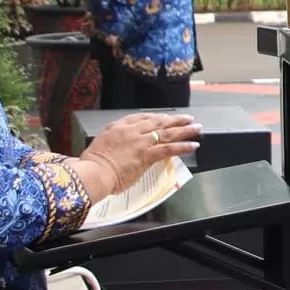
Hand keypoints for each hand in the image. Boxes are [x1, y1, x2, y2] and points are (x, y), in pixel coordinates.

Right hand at [82, 112, 198, 191]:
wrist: (93, 172)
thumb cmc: (94, 165)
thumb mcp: (101, 145)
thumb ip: (115, 143)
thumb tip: (124, 148)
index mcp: (118, 127)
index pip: (142, 117)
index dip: (157, 117)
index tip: (166, 117)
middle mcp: (131, 130)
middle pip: (158, 122)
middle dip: (175, 120)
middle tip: (188, 118)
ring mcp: (140, 141)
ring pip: (167, 133)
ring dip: (184, 130)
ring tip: (196, 128)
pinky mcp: (147, 154)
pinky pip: (169, 148)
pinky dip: (183, 146)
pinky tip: (193, 145)